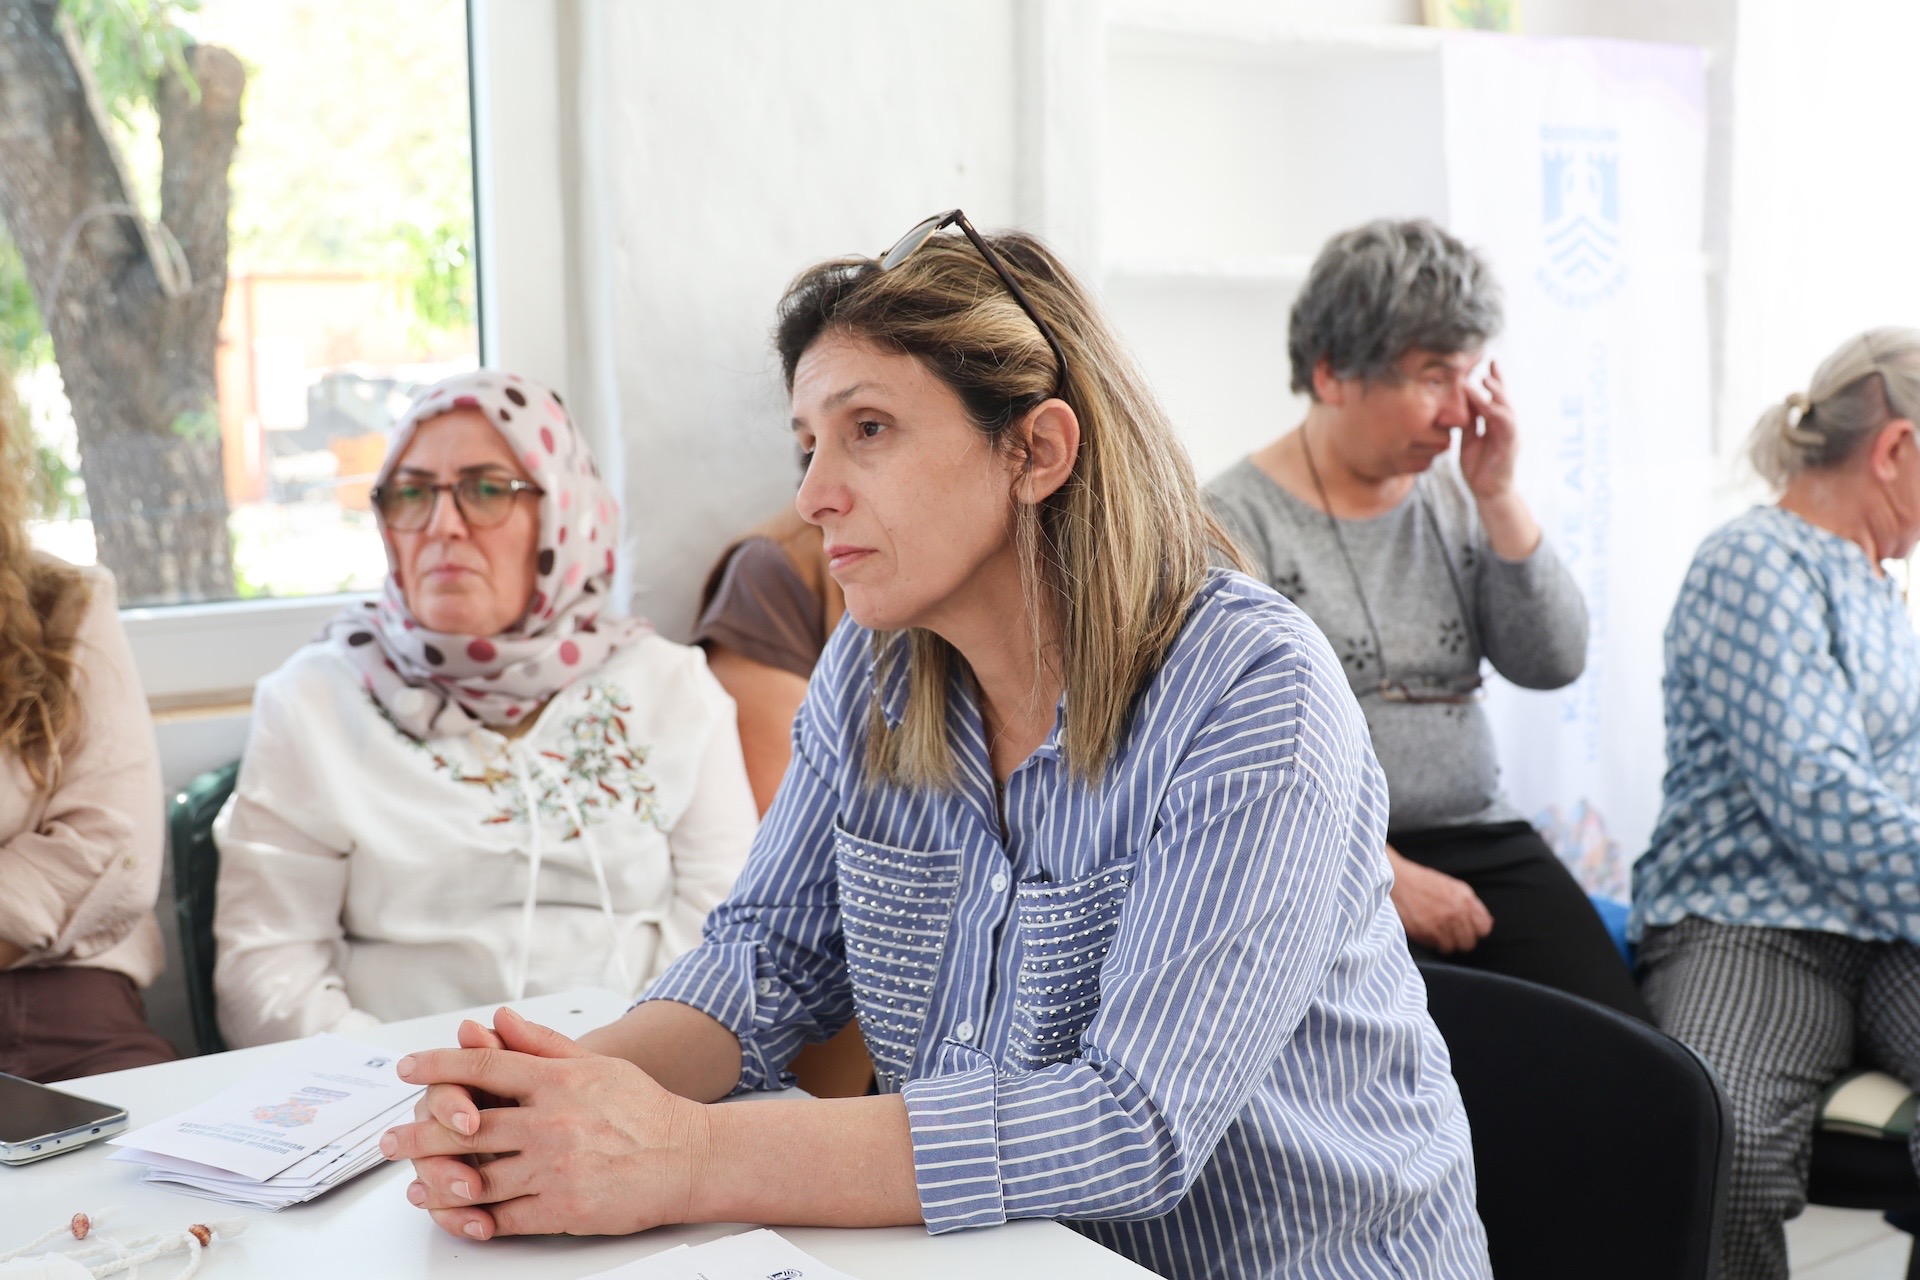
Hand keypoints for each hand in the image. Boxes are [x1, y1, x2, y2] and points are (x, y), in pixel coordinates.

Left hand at [382, 1006, 709, 1240]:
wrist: (687, 1157)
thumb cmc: (645, 1109)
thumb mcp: (596, 1064)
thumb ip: (541, 1044)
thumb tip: (498, 1020)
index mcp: (557, 1081)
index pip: (483, 1067)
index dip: (437, 1066)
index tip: (406, 1068)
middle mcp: (551, 1122)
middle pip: (465, 1127)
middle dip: (418, 1133)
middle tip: (390, 1139)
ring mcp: (555, 1167)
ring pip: (477, 1178)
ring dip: (437, 1183)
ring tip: (415, 1186)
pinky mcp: (564, 1208)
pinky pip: (506, 1217)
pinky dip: (475, 1220)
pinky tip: (458, 1217)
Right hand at [1387, 845, 1493, 953]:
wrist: (1396, 881)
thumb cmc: (1424, 883)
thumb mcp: (1454, 887)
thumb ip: (1472, 905)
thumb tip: (1488, 923)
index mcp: (1465, 900)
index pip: (1484, 928)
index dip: (1476, 930)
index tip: (1467, 928)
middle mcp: (1456, 913)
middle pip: (1469, 942)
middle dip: (1460, 939)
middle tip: (1449, 931)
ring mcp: (1440, 924)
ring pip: (1452, 948)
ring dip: (1445, 942)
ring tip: (1436, 931)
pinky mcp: (1425, 932)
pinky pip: (1436, 947)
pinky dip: (1432, 942)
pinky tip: (1426, 930)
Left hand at [1458, 359, 1518, 503]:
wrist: (1488, 492)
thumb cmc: (1479, 467)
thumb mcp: (1468, 439)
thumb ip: (1467, 421)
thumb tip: (1460, 402)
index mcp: (1496, 423)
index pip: (1494, 397)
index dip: (1491, 380)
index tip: (1484, 362)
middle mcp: (1506, 424)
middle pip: (1503, 397)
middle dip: (1497, 379)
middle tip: (1489, 361)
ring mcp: (1510, 433)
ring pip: (1505, 407)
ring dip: (1496, 392)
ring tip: (1485, 379)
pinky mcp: (1510, 443)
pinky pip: (1504, 423)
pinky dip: (1495, 411)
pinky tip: (1486, 403)